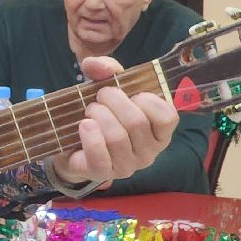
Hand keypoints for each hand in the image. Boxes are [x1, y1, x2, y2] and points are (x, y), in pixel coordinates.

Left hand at [48, 56, 178, 188]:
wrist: (73, 143)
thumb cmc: (101, 114)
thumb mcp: (107, 86)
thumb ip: (107, 69)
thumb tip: (101, 66)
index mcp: (159, 131)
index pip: (167, 116)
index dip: (146, 99)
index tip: (130, 93)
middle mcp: (149, 151)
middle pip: (136, 122)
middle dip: (113, 101)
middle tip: (100, 96)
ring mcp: (128, 165)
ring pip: (117, 137)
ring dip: (98, 116)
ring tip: (90, 111)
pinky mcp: (104, 173)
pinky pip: (100, 156)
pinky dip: (90, 136)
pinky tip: (84, 125)